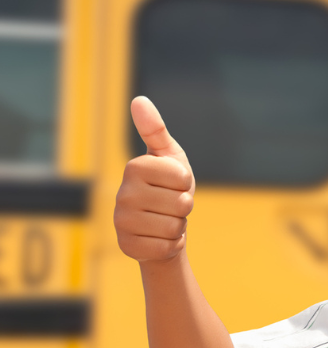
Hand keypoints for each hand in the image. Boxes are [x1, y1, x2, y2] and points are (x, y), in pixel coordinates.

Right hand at [115, 97, 195, 263]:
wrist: (159, 225)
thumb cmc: (168, 186)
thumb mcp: (168, 156)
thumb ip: (155, 129)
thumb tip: (139, 100)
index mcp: (134, 167)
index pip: (182, 178)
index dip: (186, 183)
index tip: (174, 183)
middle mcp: (122, 194)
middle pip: (182, 204)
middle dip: (184, 206)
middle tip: (169, 204)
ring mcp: (121, 222)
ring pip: (175, 226)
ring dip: (178, 225)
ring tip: (165, 219)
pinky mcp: (127, 246)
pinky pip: (167, 247)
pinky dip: (171, 244)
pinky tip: (159, 237)